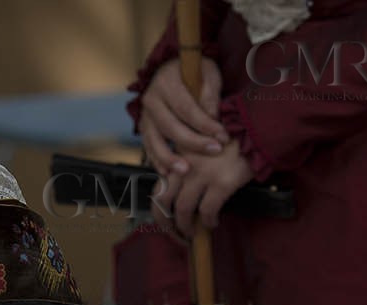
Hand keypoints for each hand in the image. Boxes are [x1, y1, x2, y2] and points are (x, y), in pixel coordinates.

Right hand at [139, 57, 226, 176]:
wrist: (173, 69)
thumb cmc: (193, 71)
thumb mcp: (207, 71)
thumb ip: (210, 93)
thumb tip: (212, 118)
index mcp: (166, 81)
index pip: (187, 108)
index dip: (205, 124)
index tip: (222, 136)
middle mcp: (151, 98)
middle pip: (171, 127)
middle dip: (194, 142)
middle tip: (214, 151)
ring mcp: (145, 115)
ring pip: (155, 141)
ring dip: (170, 158)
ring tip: (185, 171)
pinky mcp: (144, 127)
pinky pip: (148, 147)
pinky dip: (156, 161)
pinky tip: (166, 173)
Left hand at [153, 140, 253, 237]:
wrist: (257, 129)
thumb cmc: (229, 141)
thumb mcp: (200, 148)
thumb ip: (186, 166)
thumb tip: (180, 197)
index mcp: (178, 156)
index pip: (158, 188)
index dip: (160, 211)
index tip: (168, 223)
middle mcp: (185, 163)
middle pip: (162, 201)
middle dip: (165, 224)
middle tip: (175, 235)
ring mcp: (202, 172)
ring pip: (182, 209)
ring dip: (186, 228)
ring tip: (193, 234)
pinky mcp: (221, 182)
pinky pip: (207, 211)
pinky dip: (208, 222)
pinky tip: (213, 223)